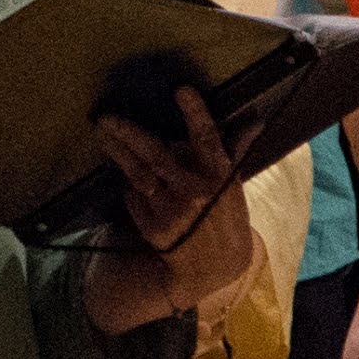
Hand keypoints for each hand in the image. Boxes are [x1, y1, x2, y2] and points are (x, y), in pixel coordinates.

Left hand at [94, 80, 254, 306]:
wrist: (215, 267)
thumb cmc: (226, 218)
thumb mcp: (235, 185)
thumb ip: (235, 150)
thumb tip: (254, 121)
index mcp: (219, 177)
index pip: (207, 139)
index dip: (196, 114)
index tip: (182, 91)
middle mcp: (194, 191)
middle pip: (157, 155)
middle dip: (129, 134)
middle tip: (106, 118)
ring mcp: (170, 210)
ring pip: (138, 174)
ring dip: (118, 153)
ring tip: (103, 135)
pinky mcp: (152, 227)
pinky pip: (135, 197)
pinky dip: (131, 185)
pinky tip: (125, 175)